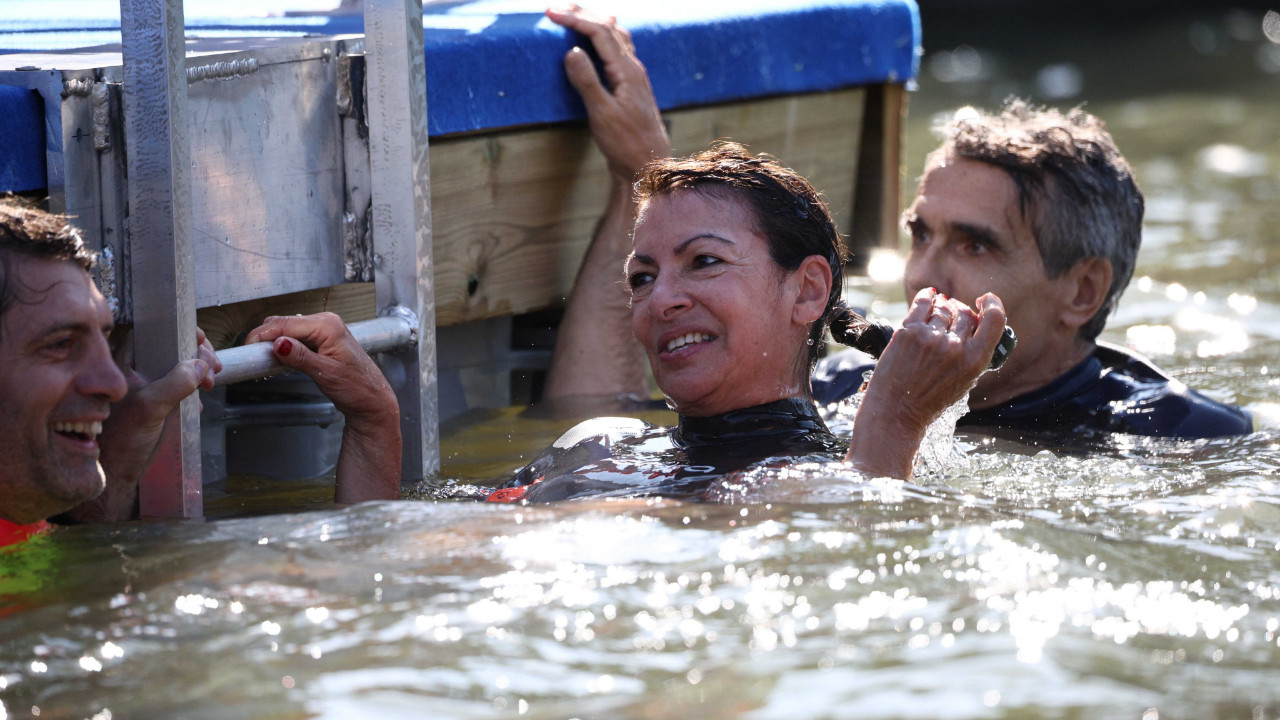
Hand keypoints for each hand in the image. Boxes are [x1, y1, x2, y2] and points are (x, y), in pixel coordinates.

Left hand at [79, 328, 219, 521]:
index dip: (182, 330)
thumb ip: (176, 383)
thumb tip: (200, 366)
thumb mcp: (150, 407)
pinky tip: (199, 400)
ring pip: (181, 365)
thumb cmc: (123, 439)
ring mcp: (149, 384)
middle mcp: (137, 367)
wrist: (117, 472)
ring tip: (210, 385)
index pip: (156, 329)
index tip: (201, 342)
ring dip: (201, 371)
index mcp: (126, 360)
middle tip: (212, 369)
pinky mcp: (158, 402)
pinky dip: (195, 388)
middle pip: (175, 345)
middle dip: (199, 354)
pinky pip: (182, 385)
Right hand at [245, 313, 400, 502]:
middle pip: (284, 323)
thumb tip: (278, 343)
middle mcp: (326, 323)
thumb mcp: (326, 374)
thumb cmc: (358, 388)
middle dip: (265, 337)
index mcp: (329, 326)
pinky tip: (277, 358)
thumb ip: (300, 357)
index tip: (247, 347)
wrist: (371, 401)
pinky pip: (295, 337)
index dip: (263, 335)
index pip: (286, 324)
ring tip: (262, 360)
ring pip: (288, 329)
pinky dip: (283, 346)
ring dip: (273, 342)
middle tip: (252, 357)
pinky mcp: (321, 340)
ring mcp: (324, 330)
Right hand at [546, 5, 671, 181]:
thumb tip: (572, 51)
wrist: (648, 165)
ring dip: (593, 22)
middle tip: (555, 8)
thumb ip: (587, 81)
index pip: (600, 32)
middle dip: (582, 14)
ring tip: (573, 16)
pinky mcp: (630, 85)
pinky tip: (595, 42)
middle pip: (609, 27)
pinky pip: (618, 49)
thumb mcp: (602, 114)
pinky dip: (603, 37)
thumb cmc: (626, 143)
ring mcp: (634, 75)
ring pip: (615, 36)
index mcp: (627, 70)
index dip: (575, 19)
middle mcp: (633, 68)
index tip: (551, 14)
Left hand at [845, 289, 1005, 477]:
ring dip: (942, 307)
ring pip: (943, 307)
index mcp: (975, 361)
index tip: (984, 300)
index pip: (995, 319)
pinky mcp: (908, 332)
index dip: (992, 304)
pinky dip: (926, 296)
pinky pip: (922, 303)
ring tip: (936, 313)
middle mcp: (955, 347)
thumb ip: (972, 354)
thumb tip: (972, 321)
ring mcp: (931, 338)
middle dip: (960, 311)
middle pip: (965, 312)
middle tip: (952, 316)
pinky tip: (928, 295)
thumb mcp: (964, 381)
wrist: (896, 413)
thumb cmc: (929, 400)